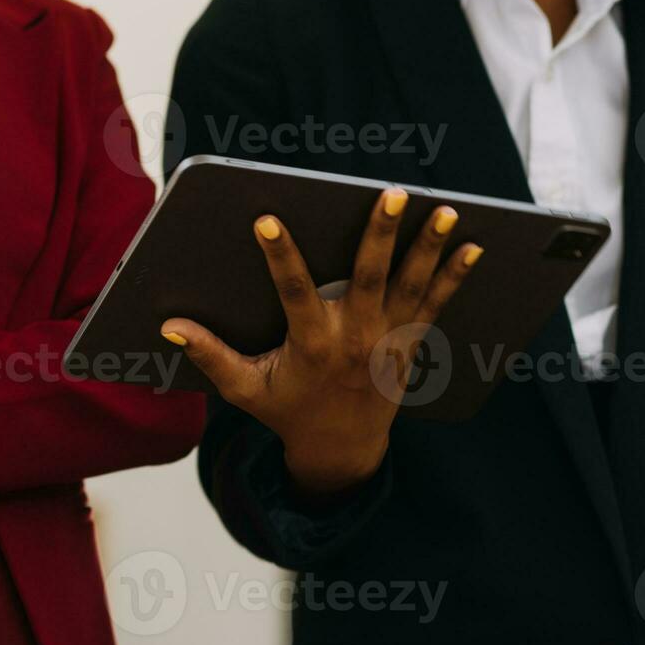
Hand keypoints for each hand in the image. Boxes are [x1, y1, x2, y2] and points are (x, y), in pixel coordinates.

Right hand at [161, 188, 481, 497]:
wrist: (342, 449)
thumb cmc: (288, 411)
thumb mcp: (245, 389)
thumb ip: (210, 355)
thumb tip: (170, 326)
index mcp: (311, 346)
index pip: (293, 292)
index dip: (280, 256)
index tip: (269, 219)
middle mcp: (355, 339)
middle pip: (370, 279)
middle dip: (381, 235)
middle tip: (391, 194)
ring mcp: (388, 340)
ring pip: (411, 286)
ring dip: (430, 247)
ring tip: (446, 209)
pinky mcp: (410, 342)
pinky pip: (436, 304)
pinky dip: (456, 276)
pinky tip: (474, 246)